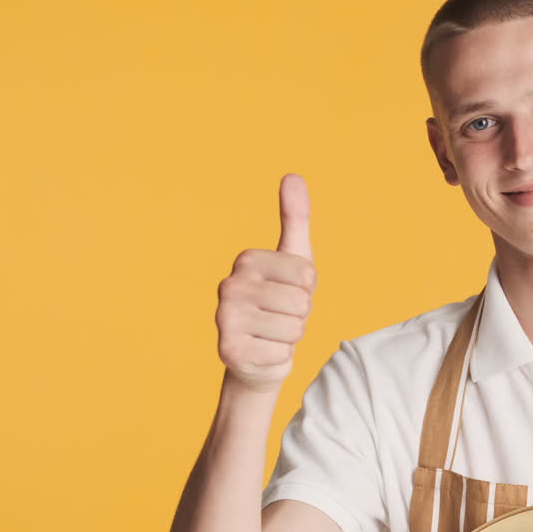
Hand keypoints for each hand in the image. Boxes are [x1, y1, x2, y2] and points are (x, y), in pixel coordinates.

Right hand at [215, 173, 316, 394]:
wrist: (258, 355)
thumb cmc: (280, 302)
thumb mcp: (295, 259)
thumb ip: (295, 217)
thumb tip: (292, 175)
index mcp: (247, 259)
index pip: (307, 275)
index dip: (307, 290)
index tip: (289, 292)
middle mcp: (229, 285)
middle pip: (301, 302)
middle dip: (300, 314)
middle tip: (280, 315)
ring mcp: (225, 318)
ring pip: (293, 328)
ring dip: (291, 335)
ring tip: (273, 332)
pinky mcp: (229, 350)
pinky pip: (281, 352)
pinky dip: (279, 356)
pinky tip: (263, 351)